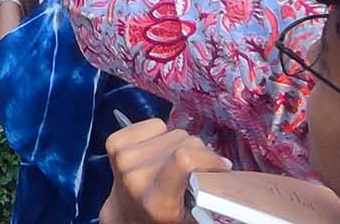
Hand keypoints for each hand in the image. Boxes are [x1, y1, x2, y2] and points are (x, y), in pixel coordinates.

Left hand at [101, 119, 232, 223]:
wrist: (126, 216)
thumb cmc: (162, 217)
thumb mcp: (192, 215)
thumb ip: (208, 192)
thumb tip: (224, 165)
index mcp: (158, 202)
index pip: (184, 159)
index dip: (209, 157)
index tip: (220, 165)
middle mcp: (136, 178)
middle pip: (184, 142)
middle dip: (199, 153)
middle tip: (197, 168)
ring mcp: (123, 158)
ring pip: (172, 131)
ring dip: (179, 145)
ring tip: (174, 162)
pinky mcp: (115, 143)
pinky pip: (155, 124)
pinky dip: (161, 135)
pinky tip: (158, 152)